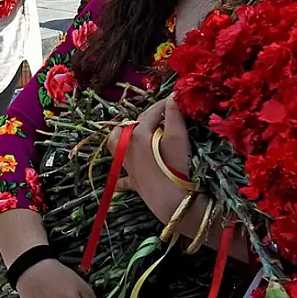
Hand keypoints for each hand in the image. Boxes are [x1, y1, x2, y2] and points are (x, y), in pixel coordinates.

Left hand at [107, 97, 191, 218]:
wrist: (172, 202)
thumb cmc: (177, 167)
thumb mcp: (178, 137)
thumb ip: (174, 115)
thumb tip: (173, 95)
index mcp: (139, 133)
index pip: (152, 112)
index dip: (166, 104)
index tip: (178, 99)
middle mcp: (128, 146)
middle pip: (135, 126)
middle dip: (149, 118)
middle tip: (164, 115)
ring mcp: (127, 165)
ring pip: (117, 145)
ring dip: (124, 136)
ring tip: (137, 132)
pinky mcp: (133, 182)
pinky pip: (123, 178)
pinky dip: (122, 176)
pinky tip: (120, 178)